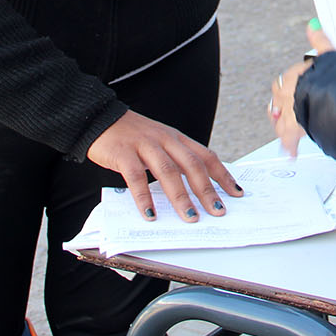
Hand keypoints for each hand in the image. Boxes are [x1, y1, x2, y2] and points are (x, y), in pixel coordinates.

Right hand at [85, 111, 243, 221]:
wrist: (99, 118)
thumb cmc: (132, 136)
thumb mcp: (159, 142)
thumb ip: (175, 160)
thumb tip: (194, 190)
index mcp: (177, 138)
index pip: (206, 156)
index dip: (223, 175)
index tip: (236, 193)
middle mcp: (165, 140)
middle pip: (192, 165)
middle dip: (207, 190)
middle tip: (217, 211)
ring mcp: (145, 145)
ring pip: (169, 172)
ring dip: (181, 197)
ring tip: (190, 217)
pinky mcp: (124, 153)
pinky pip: (137, 177)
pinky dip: (144, 197)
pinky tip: (149, 214)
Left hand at [269, 22, 335, 155]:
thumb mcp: (332, 55)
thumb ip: (321, 42)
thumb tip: (313, 26)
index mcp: (297, 74)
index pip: (286, 79)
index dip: (286, 88)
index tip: (288, 93)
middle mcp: (291, 92)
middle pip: (280, 99)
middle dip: (283, 107)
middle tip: (286, 114)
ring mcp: (292, 111)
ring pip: (282, 119)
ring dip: (284, 127)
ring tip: (288, 136)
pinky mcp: (296, 128)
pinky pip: (290, 138)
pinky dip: (290, 146)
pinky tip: (290, 153)